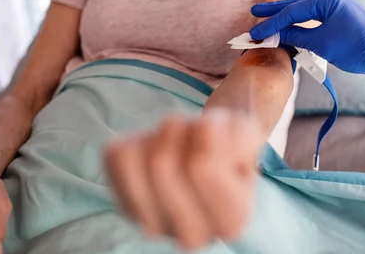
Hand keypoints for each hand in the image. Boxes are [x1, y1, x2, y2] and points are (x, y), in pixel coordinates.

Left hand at [104, 110, 264, 249]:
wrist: (206, 158)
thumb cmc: (228, 146)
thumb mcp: (248, 134)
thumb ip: (239, 135)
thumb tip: (204, 134)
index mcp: (231, 221)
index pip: (203, 166)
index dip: (206, 131)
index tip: (216, 133)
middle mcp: (191, 235)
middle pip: (162, 162)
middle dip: (180, 130)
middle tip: (193, 132)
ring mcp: (152, 225)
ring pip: (136, 160)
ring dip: (159, 135)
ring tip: (178, 140)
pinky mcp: (123, 205)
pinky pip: (116, 157)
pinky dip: (137, 138)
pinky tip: (156, 150)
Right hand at [250, 0, 364, 75]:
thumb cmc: (357, 48)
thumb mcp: (322, 44)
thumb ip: (296, 36)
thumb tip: (275, 34)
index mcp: (329, 0)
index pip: (293, 12)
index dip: (273, 23)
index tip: (257, 32)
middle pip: (296, 4)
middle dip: (274, 12)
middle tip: (254, 14)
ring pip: (304, 3)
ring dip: (284, 7)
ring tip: (264, 7)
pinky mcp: (339, 7)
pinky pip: (315, 2)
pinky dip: (301, 0)